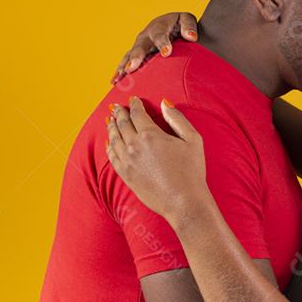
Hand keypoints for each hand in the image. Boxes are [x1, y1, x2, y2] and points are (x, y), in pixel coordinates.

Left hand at [105, 96, 209, 223]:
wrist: (183, 201)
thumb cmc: (192, 171)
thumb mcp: (193, 140)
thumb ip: (177, 119)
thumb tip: (165, 104)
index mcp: (150, 135)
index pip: (137, 114)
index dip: (134, 104)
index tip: (133, 100)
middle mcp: (134, 146)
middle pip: (122, 124)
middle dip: (120, 113)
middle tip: (117, 107)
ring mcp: (127, 161)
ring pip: (113, 139)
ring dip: (111, 127)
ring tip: (110, 120)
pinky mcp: (125, 175)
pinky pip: (112, 157)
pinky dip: (109, 146)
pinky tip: (109, 142)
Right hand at [111, 12, 199, 83]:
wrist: (171, 25)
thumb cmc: (180, 24)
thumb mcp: (186, 20)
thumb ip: (188, 26)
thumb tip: (191, 36)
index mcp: (159, 27)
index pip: (160, 35)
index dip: (162, 43)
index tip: (166, 52)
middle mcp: (145, 36)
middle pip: (140, 47)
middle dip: (136, 57)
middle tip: (132, 68)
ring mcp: (139, 45)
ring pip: (129, 56)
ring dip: (123, 67)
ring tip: (117, 79)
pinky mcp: (136, 54)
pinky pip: (126, 63)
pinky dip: (120, 72)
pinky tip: (114, 82)